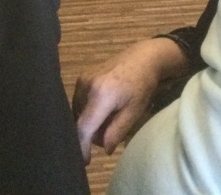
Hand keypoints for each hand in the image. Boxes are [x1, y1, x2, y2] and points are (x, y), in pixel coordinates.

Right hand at [72, 37, 188, 164]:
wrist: (142, 58)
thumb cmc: (142, 86)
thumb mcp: (134, 112)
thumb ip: (116, 132)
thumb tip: (104, 149)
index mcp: (100, 95)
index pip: (84, 127)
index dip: (82, 147)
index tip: (84, 161)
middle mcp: (86, 86)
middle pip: (80, 121)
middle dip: (92, 134)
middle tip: (110, 134)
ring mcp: (82, 79)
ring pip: (79, 113)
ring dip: (91, 122)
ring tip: (110, 118)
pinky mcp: (82, 77)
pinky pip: (80, 102)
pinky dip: (89, 111)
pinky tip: (104, 109)